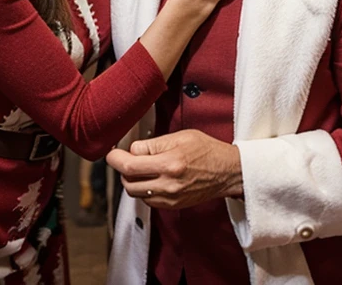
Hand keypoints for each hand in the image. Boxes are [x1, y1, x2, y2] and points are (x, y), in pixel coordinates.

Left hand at [106, 129, 242, 209]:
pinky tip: (151, 177)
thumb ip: (154, 144)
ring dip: (132, 180)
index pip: (130, 165)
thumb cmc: (206, 149)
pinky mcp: (173, 205)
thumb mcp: (180, 136)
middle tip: (125, 158)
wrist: (228, 172)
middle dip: (122, 169)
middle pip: (128, 183)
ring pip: (136, 193)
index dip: (116, 157)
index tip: (113, 152)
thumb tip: (133, 150)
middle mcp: (168, 184)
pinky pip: (148, 200)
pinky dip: (143, 189)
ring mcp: (171, 198)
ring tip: (140, 167)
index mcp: (169, 163)